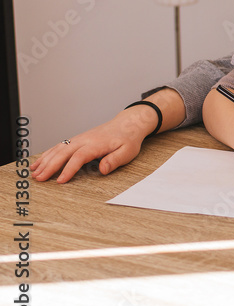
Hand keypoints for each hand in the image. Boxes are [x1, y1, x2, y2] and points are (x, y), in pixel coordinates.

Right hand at [30, 109, 152, 182]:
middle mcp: (84, 140)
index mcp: (96, 144)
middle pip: (63, 152)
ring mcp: (79, 139)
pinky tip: (40, 162)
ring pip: (58, 149)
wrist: (127, 124)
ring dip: (45, 160)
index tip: (60, 180)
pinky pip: (59, 146)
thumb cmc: (127, 138)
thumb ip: (115, 160)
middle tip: (39, 179)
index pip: (79, 157)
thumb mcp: (127, 151)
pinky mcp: (77, 139)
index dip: (69, 169)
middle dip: (50, 166)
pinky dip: (47, 154)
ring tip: (34, 173)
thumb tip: (102, 169)